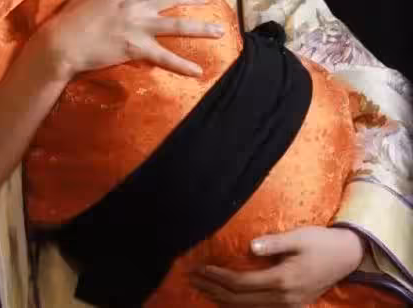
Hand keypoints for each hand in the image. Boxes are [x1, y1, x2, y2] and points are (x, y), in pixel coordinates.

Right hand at [40, 0, 222, 79]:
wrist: (62, 44)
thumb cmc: (71, 17)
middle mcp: (135, 5)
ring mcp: (138, 27)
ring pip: (176, 26)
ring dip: (200, 28)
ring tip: (219, 30)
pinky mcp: (137, 48)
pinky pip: (164, 58)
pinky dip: (182, 66)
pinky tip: (198, 71)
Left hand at [189, 226, 365, 305]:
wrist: (346, 256)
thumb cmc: (320, 242)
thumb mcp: (298, 237)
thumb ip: (274, 243)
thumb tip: (250, 247)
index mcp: (283, 281)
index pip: (241, 283)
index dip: (218, 277)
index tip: (199, 268)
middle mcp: (283, 299)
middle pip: (239, 300)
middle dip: (213, 290)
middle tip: (191, 279)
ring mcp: (288, 305)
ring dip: (222, 300)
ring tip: (202, 289)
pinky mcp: (291, 305)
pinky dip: (238, 305)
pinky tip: (226, 300)